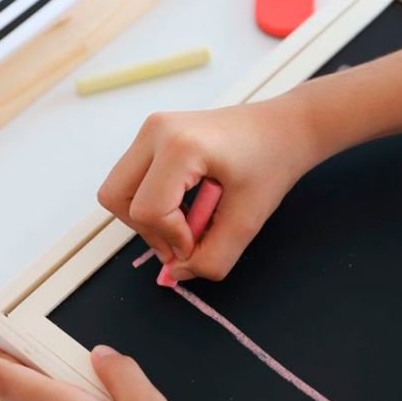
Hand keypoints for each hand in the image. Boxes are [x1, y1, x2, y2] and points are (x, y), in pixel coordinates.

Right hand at [97, 93, 319, 281]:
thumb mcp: (247, 221)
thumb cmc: (272, 164)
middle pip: (117, 197)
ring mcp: (150, 128)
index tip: (198, 244)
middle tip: (184, 239)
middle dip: (147, 229)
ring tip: (186, 220)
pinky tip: (184, 202)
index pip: (148, 209)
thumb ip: (211, 258)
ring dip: (147, 216)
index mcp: (181, 145)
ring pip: (119, 189)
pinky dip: (151, 200)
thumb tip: (176, 273)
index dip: (171, 238)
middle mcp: (156, 130)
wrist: (285, 127)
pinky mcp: (152, 133)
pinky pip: (132, 178)